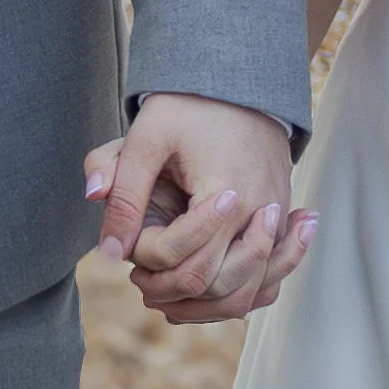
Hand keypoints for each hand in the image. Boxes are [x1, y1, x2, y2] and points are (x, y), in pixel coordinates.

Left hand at [82, 95, 313, 323]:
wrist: (240, 81)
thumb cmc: (188, 107)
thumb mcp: (145, 137)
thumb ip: (123, 189)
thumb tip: (107, 250)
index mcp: (226, 193)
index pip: (185, 257)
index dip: (148, 257)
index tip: (131, 240)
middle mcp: (260, 213)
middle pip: (217, 286)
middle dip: (171, 291)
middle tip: (138, 278)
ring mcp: (275, 220)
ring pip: (247, 295)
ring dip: (203, 306)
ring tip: (165, 293)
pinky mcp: (280, 221)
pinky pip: (268, 279)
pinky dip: (237, 296)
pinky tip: (204, 296)